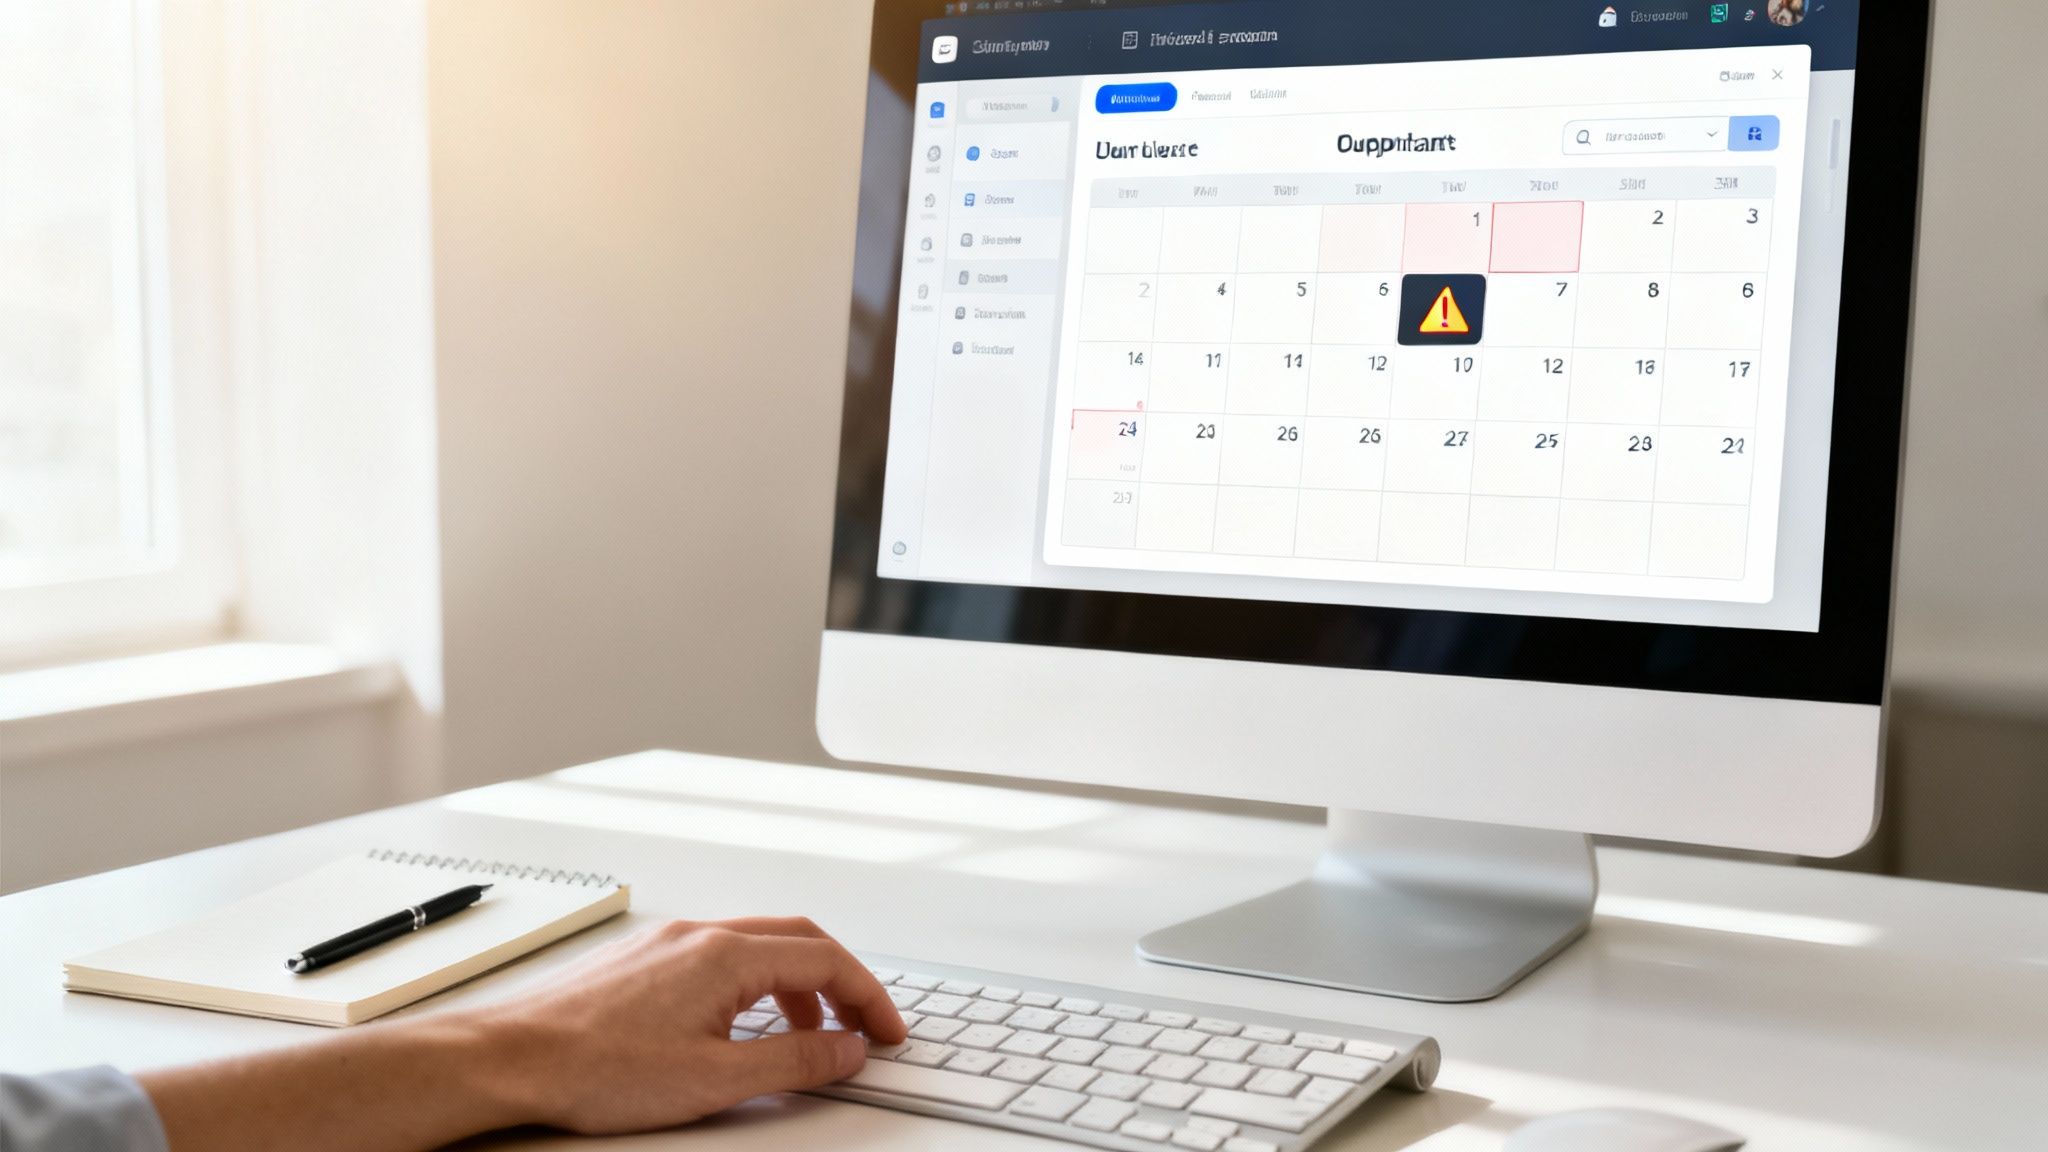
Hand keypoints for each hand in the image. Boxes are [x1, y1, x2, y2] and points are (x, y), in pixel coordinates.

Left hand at [478, 916, 907, 1134]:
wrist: (509, 1058)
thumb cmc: (593, 1067)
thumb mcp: (715, 1080)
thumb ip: (795, 1063)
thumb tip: (847, 1050)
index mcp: (725, 955)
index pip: (825, 957)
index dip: (868, 996)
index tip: (886, 1032)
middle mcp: (699, 934)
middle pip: (798, 940)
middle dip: (840, 984)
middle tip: (861, 1029)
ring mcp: (667, 942)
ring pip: (757, 947)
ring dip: (796, 987)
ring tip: (805, 1039)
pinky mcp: (642, 960)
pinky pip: (719, 958)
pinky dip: (753, 987)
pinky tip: (741, 1028)